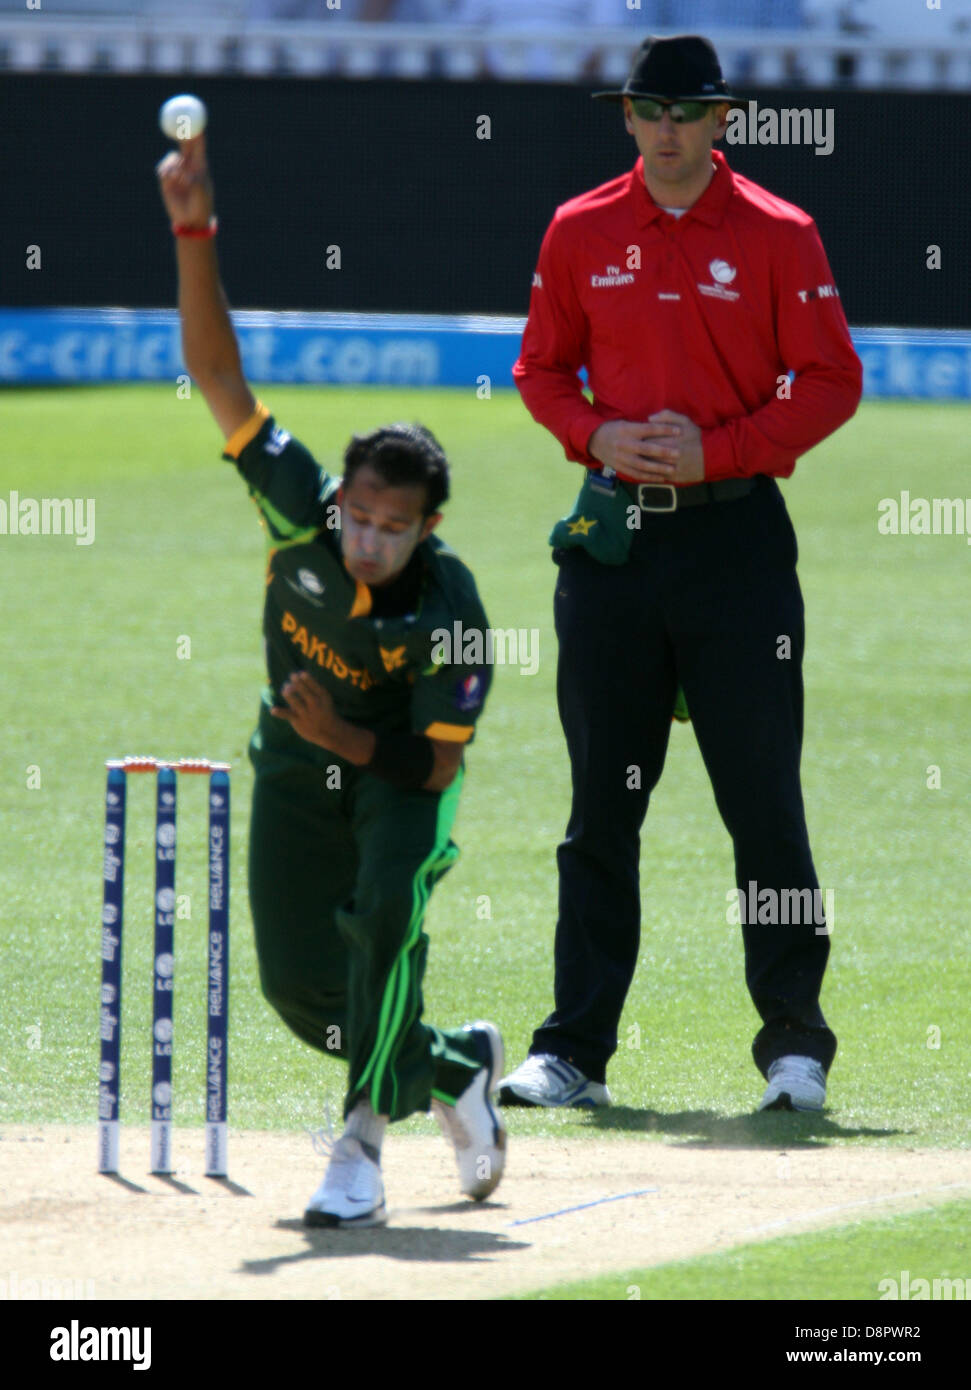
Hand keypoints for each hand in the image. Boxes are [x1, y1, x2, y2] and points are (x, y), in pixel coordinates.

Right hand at [156, 131, 213, 230]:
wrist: (191, 220)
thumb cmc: (201, 206)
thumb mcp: (202, 193)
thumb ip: (196, 181)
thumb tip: (187, 173)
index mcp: (200, 166)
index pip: (199, 145)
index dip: (197, 132)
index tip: (195, 122)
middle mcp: (188, 165)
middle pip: (184, 144)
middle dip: (181, 133)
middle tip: (176, 125)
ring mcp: (177, 171)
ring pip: (171, 158)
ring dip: (173, 166)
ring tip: (179, 182)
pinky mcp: (166, 179)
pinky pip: (162, 169)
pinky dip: (165, 174)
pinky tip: (169, 183)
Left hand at [271, 672, 341, 748]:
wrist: (329, 732)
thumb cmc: (324, 710)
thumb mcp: (323, 698)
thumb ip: (312, 687)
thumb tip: (296, 675)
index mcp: (322, 696)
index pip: (313, 684)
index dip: (306, 678)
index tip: (300, 674)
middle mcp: (315, 704)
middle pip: (303, 691)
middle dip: (296, 682)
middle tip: (292, 676)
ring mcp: (306, 713)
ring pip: (294, 701)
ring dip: (287, 693)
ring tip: (285, 690)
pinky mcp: (298, 720)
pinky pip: (287, 715)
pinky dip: (280, 712)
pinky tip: (273, 710)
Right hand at [589, 413, 704, 484]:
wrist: (594, 441)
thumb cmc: (615, 430)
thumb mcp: (627, 423)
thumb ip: (643, 427)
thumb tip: (663, 425)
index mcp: (627, 430)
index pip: (649, 429)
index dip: (665, 429)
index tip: (679, 431)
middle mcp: (624, 444)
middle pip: (647, 449)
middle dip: (664, 452)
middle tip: (678, 453)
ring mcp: (622, 458)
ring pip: (642, 465)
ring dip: (659, 468)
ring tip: (673, 469)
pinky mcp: (620, 468)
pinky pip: (637, 474)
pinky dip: (650, 477)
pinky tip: (661, 478)